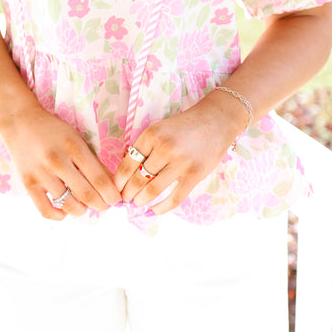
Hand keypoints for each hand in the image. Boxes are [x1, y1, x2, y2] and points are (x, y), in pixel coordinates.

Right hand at [0, 104, 121, 220]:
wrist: (20, 122)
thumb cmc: (53, 131)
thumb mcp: (77, 139)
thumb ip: (92, 161)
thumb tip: (111, 184)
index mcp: (74, 148)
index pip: (99, 179)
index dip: (111, 194)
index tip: (116, 200)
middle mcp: (58, 161)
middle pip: (87, 194)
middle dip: (100, 204)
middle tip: (103, 205)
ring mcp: (41, 174)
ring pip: (68, 205)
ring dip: (81, 210)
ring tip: (84, 206)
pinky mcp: (28, 183)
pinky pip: (46, 210)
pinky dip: (59, 216)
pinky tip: (65, 212)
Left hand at [114, 94, 245, 215]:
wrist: (216, 120)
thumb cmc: (184, 126)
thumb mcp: (159, 129)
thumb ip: (144, 147)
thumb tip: (125, 173)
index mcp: (151, 135)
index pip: (127, 164)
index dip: (119, 181)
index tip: (116, 188)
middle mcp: (164, 148)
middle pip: (137, 179)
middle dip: (127, 193)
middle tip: (124, 199)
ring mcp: (180, 162)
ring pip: (152, 190)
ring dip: (141, 200)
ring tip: (137, 203)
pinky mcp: (194, 174)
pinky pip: (174, 198)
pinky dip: (161, 208)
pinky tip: (153, 211)